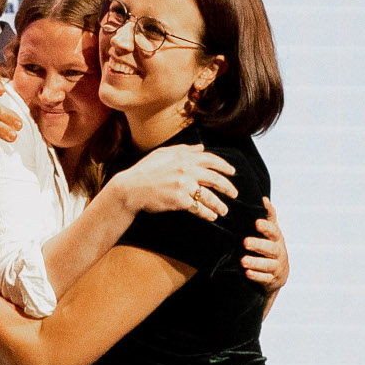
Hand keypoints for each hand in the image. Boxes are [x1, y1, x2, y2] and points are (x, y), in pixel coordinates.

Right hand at [112, 146, 236, 221]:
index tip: (232, 172)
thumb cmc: (143, 171)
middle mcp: (186, 170)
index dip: (224, 166)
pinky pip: (199, 208)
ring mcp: (184, 185)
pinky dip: (207, 213)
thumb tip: (202, 147)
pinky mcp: (179, 200)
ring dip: (219, 204)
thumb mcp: (161, 154)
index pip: (211, 160)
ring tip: (224, 210)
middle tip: (234, 194)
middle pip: (215, 179)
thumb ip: (183, 150)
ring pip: (209, 196)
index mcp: (184, 158)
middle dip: (228, 187)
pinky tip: (211, 216)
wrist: (129, 188)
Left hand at [243, 196, 288, 294]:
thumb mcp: (271, 233)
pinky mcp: (271, 280)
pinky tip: (247, 273)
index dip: (266, 227)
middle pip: (271, 248)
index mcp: (276, 239)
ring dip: (256, 262)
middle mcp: (278, 252)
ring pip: (268, 265)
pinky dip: (256, 276)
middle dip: (259, 245)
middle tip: (245, 242)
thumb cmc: (270, 247)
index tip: (256, 223)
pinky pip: (265, 279)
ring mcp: (276, 267)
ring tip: (243, 261)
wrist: (278, 274)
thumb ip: (268, 217)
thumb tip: (263, 198)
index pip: (273, 231)